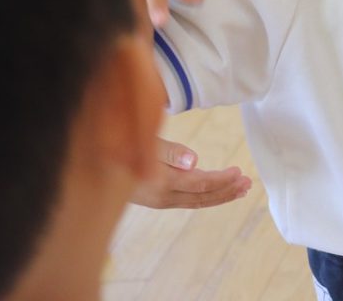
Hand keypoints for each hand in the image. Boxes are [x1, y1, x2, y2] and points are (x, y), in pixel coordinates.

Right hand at [130, 137, 251, 208]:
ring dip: (220, 195)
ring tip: (241, 189)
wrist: (94, 163)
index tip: (239, 172)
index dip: (221, 179)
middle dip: (227, 191)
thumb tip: (194, 161)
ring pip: (197, 201)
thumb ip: (169, 151)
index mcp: (160, 182)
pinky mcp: (158, 199)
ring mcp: (160, 200)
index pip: (199, 183)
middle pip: (202, 197)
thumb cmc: (122, 144)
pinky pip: (189, 200)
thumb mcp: (143, 140)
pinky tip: (218, 190)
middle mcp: (162, 196)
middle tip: (248, 184)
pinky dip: (207, 195)